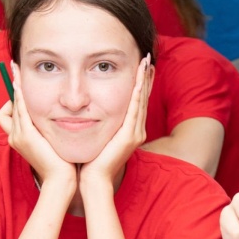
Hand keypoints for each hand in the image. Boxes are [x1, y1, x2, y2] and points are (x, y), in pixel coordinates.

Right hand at [0, 61, 76, 187]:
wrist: (61, 179)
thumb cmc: (61, 162)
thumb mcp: (51, 141)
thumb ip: (48, 128)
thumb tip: (58, 113)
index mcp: (19, 138)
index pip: (9, 112)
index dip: (14, 97)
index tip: (20, 82)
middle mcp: (14, 136)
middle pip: (9, 105)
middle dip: (14, 88)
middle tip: (18, 70)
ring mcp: (18, 136)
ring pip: (13, 105)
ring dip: (15, 87)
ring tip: (16, 69)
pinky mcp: (26, 135)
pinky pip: (19, 109)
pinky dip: (19, 95)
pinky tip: (22, 83)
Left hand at [78, 54, 152, 188]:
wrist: (93, 179)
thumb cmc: (92, 160)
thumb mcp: (100, 136)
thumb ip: (102, 124)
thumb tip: (90, 110)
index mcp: (130, 131)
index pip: (137, 102)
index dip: (140, 84)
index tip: (141, 67)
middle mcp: (137, 131)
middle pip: (143, 99)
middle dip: (146, 78)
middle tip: (148, 59)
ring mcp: (135, 134)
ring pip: (142, 101)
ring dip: (144, 81)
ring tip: (147, 64)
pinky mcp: (130, 137)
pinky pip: (135, 111)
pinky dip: (138, 94)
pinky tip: (139, 81)